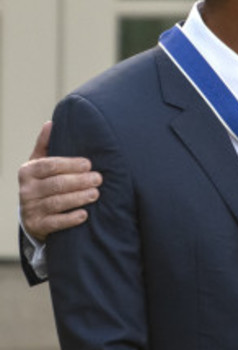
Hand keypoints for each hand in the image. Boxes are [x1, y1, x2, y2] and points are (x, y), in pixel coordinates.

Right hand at [18, 121, 101, 241]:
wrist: (32, 215)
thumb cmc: (42, 184)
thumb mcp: (39, 164)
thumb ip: (46, 145)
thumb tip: (50, 123)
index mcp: (28, 171)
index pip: (49, 166)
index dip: (69, 165)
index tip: (88, 164)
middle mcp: (26, 190)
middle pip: (55, 184)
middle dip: (79, 181)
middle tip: (98, 179)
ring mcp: (30, 209)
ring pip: (56, 203)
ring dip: (78, 198)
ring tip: (95, 194)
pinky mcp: (37, 226)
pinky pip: (54, 223)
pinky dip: (70, 219)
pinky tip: (84, 214)